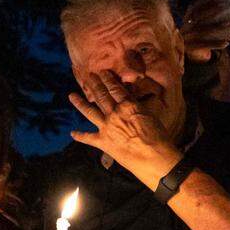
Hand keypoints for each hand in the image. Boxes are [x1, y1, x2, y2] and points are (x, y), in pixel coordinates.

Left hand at [69, 70, 180, 188]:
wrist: (153, 158)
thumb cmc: (158, 137)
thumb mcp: (151, 115)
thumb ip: (141, 105)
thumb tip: (143, 98)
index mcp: (128, 105)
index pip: (115, 88)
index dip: (108, 79)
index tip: (102, 72)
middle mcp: (114, 113)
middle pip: (101, 96)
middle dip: (94, 85)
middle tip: (88, 76)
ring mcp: (106, 127)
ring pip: (89, 112)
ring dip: (80, 103)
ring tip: (71, 95)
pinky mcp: (103, 142)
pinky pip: (88, 138)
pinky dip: (80, 135)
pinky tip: (73, 133)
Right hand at [180, 0, 229, 62]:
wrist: (186, 53)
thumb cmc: (198, 34)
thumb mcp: (199, 24)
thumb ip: (206, 14)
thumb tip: (221, 5)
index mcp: (185, 19)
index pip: (193, 6)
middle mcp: (184, 28)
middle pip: (197, 17)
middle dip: (211, 10)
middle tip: (224, 5)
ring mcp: (187, 38)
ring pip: (202, 31)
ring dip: (216, 26)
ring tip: (228, 23)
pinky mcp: (192, 49)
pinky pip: (206, 45)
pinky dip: (216, 44)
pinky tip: (227, 42)